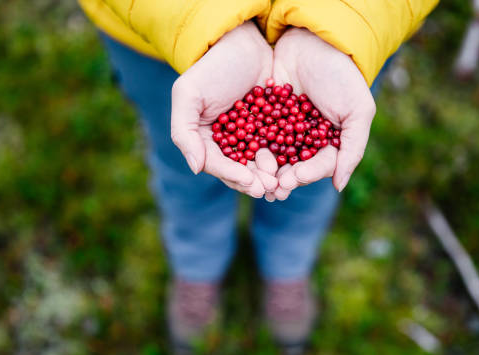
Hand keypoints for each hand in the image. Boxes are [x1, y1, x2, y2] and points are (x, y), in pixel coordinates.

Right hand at [171, 22, 277, 197]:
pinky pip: (279, 149)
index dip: (233, 176)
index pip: (217, 165)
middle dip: (254, 182)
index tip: (249, 182)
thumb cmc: (212, 67)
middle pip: (240, 170)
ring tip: (281, 182)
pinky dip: (285, 160)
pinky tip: (294, 167)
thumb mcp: (189, 95)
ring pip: (260, 164)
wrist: (243, 42)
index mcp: (205, 140)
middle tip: (270, 188)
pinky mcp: (272, 129)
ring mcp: (251, 138)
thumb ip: (184, 132)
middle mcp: (228, 143)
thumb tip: (195, 168)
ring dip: (270, 176)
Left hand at [266, 27, 375, 200]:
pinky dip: (250, 145)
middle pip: (293, 166)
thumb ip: (352, 148)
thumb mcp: (357, 111)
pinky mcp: (264, 116)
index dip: (306, 174)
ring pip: (273, 155)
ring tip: (254, 178)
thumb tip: (339, 186)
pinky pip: (257, 134)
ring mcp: (284, 128)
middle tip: (270, 188)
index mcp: (330, 142)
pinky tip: (241, 156)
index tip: (293, 178)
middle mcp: (306, 139)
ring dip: (264, 169)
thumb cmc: (342, 75)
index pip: (318, 165)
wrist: (313, 40)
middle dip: (281, 178)